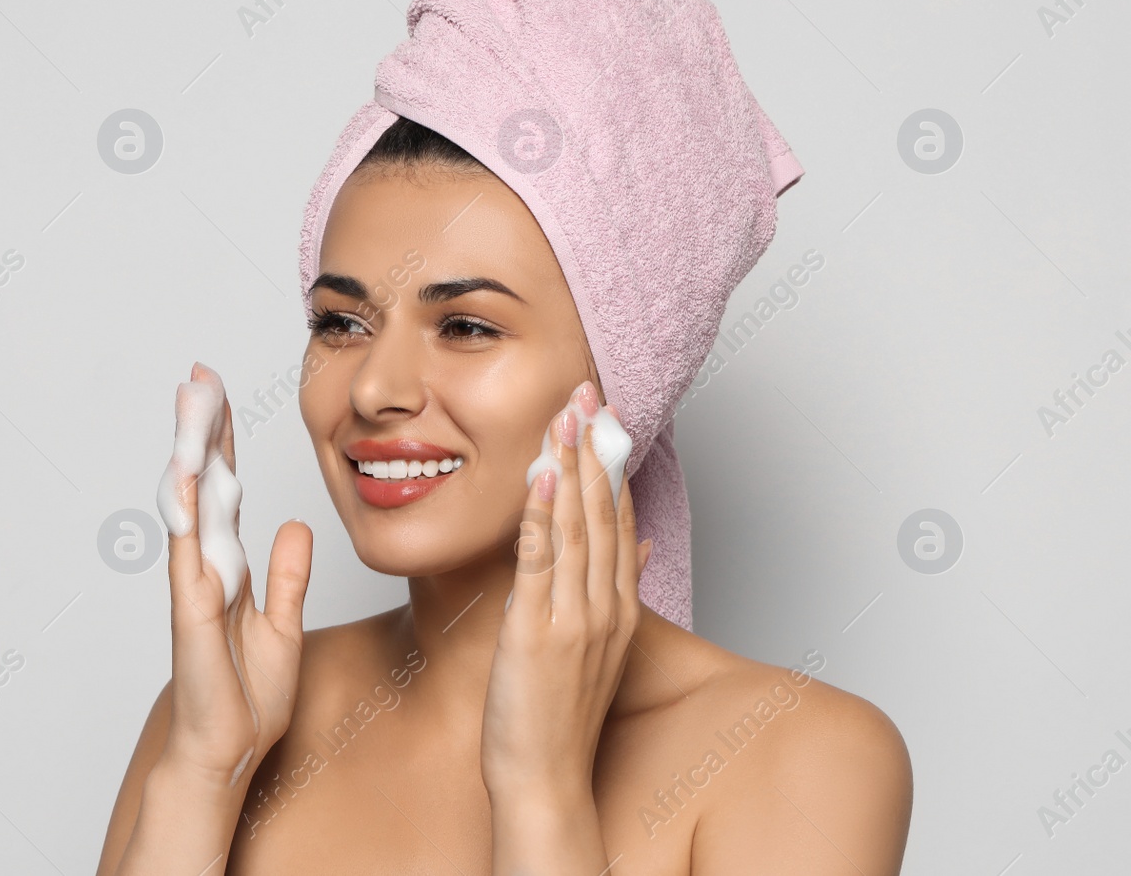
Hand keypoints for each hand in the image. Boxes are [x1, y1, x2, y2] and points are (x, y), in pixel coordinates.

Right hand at [155, 362, 313, 794]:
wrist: (226, 754)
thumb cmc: (247, 700)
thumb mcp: (282, 626)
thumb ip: (287, 576)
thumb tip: (296, 525)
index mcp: (229, 568)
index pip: (225, 490)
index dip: (222, 442)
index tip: (218, 394)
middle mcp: (206, 567)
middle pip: (204, 483)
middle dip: (202, 428)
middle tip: (198, 375)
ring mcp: (195, 585)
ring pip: (191, 505)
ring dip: (191, 451)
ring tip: (191, 400)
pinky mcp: (192, 611)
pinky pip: (189, 550)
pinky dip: (187, 511)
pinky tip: (188, 472)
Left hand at [480, 381, 652, 798]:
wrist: (546, 778)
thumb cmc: (561, 715)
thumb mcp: (600, 647)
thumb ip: (616, 590)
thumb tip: (634, 545)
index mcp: (619, 607)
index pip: (619, 520)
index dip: (612, 464)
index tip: (604, 417)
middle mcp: (605, 607)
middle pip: (603, 512)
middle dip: (593, 448)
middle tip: (586, 392)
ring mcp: (574, 619)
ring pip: (575, 528)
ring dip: (568, 467)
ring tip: (564, 415)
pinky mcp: (536, 632)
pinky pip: (540, 563)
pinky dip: (540, 517)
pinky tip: (537, 478)